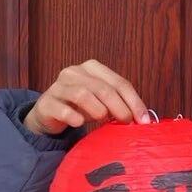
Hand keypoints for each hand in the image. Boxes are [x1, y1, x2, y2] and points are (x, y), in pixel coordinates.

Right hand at [24, 60, 149, 136]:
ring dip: (97, 109)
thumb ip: (120, 104)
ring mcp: (58, 86)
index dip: (134, 101)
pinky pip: (61, 108)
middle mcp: (74, 72)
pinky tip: (79, 123)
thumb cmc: (80, 106)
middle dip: (119, 107)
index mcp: (93, 68)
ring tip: (103, 120)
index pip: (119, 82)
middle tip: (126, 122)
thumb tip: (143, 118)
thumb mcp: (102, 102)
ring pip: (82, 94)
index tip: (144, 120)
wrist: (49, 114)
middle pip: (103, 88)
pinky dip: (73, 116)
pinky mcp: (46, 102)